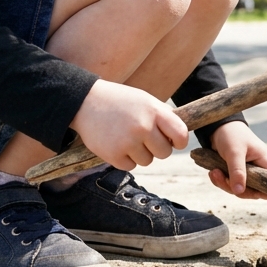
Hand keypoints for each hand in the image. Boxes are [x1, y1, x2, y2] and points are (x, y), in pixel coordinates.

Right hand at [71, 80, 187, 169]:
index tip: (174, 142)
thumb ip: (163, 116)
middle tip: (144, 138)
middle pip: (164, 153)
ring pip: (147, 161)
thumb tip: (180, 137)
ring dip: (140, 153)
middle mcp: (143, 127)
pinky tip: (116, 143)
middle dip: (157, 148)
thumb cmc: (120, 102)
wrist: (86, 102)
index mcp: (154, 111)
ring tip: (127, 137)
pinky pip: (130, 166)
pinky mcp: (113, 155)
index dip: (179, 142)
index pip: (180, 135)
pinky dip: (125, 159)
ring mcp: (128, 142)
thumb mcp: (145, 100)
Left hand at [208, 122, 266, 199]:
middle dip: (237, 189)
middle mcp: (260, 168)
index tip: (249, 190)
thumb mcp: (234, 152)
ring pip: (241, 190)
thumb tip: (239, 191)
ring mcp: (249, 172)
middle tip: (222, 177)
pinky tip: (213, 172)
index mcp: (266, 161)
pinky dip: (221, 181)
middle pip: (256, 191)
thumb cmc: (231, 135)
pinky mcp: (237, 173)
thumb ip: (237, 171)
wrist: (217, 127)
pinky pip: (232, 185)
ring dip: (225, 184)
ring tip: (214, 172)